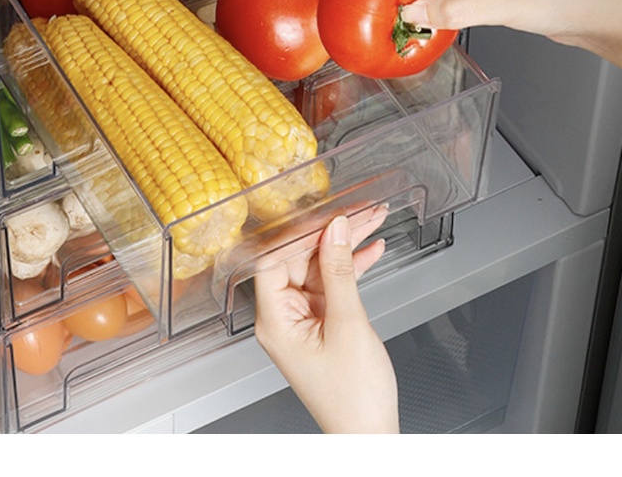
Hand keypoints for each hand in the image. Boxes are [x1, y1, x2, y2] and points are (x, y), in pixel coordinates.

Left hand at [254, 205, 397, 433]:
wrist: (371, 437)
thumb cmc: (353, 399)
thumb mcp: (348, 324)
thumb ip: (339, 271)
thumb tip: (334, 229)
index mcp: (273, 319)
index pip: (275, 258)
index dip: (300, 232)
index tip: (328, 212)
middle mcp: (281, 317)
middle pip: (299, 258)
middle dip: (332, 233)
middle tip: (360, 210)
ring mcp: (302, 319)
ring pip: (319, 267)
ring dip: (347, 246)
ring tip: (373, 220)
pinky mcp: (322, 323)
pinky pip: (332, 284)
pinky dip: (352, 267)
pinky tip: (371, 248)